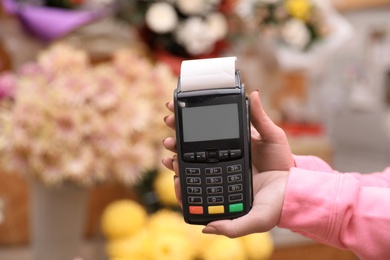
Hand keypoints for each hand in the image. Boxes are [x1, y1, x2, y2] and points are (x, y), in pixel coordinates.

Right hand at [161, 90, 293, 236]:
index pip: (205, 125)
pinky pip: (196, 182)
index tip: (174, 107)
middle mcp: (221, 153)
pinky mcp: (217, 187)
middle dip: (176, 132)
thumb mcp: (272, 136)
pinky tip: (175, 175)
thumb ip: (260, 117)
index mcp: (231, 139)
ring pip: (189, 161)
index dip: (189, 116)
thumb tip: (253, 93)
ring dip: (174, 154)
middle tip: (169, 124)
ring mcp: (218, 170)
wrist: (285, 189)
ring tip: (169, 150)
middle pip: (192, 141)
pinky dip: (182, 178)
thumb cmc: (280, 162)